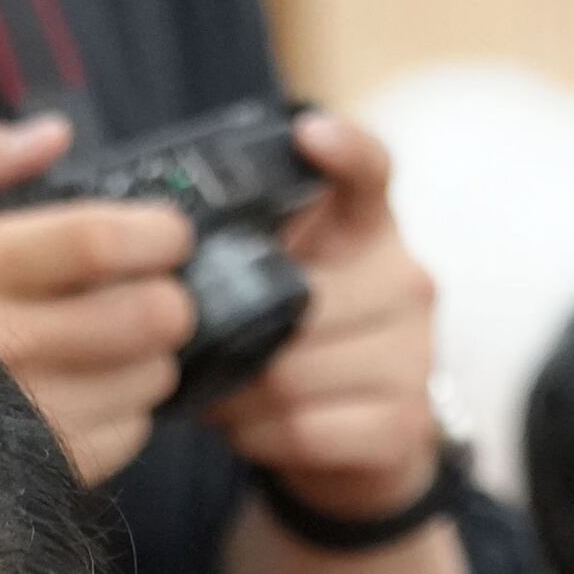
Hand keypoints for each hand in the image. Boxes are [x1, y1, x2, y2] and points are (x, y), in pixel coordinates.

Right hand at [0, 114, 198, 485]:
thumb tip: (52, 135)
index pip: (97, 243)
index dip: (155, 234)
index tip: (168, 235)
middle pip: (143, 315)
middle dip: (166, 298)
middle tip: (153, 293)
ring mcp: (19, 417)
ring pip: (146, 378)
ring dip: (147, 358)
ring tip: (111, 348)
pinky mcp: (34, 472)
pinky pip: (125, 437)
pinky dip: (124, 413)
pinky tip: (85, 395)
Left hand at [204, 111, 446, 522]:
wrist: (358, 441)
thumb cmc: (299, 348)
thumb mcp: (278, 285)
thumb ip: (244, 257)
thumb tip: (159, 267)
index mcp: (368, 229)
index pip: (369, 171)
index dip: (342, 149)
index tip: (306, 132)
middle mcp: (405, 280)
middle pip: (300, 305)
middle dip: (235, 341)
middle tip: (197, 357)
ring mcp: (415, 352)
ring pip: (293, 376)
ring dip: (238, 397)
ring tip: (225, 397)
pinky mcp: (406, 423)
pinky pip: (305, 429)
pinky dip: (262, 438)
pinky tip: (253, 430)